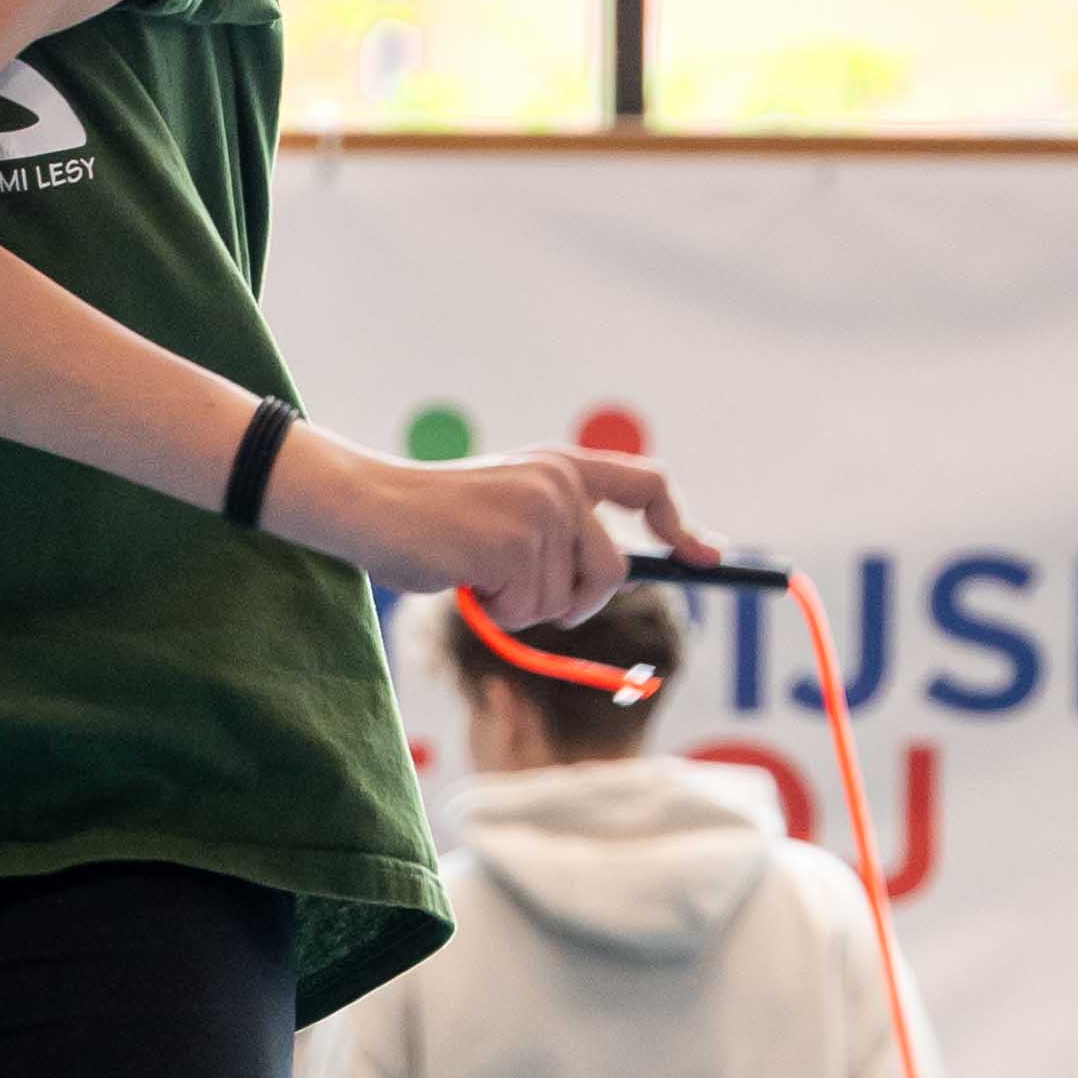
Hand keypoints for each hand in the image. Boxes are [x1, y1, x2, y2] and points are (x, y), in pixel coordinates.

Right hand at [285, 425, 715, 629]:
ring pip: (564, 600)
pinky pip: (528, 610)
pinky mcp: (515, 545)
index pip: (646, 485)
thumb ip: (558, 530)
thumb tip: (606, 581)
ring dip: (520, 606)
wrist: (372, 506)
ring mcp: (540, 513)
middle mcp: (561, 483)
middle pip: (612, 570)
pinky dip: (494, 611)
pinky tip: (462, 577)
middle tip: (518, 593)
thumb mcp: (509, 510)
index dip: (680, 523)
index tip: (705, 556)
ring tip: (475, 571)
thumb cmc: (433, 521)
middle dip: (576, 601)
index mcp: (563, 466)